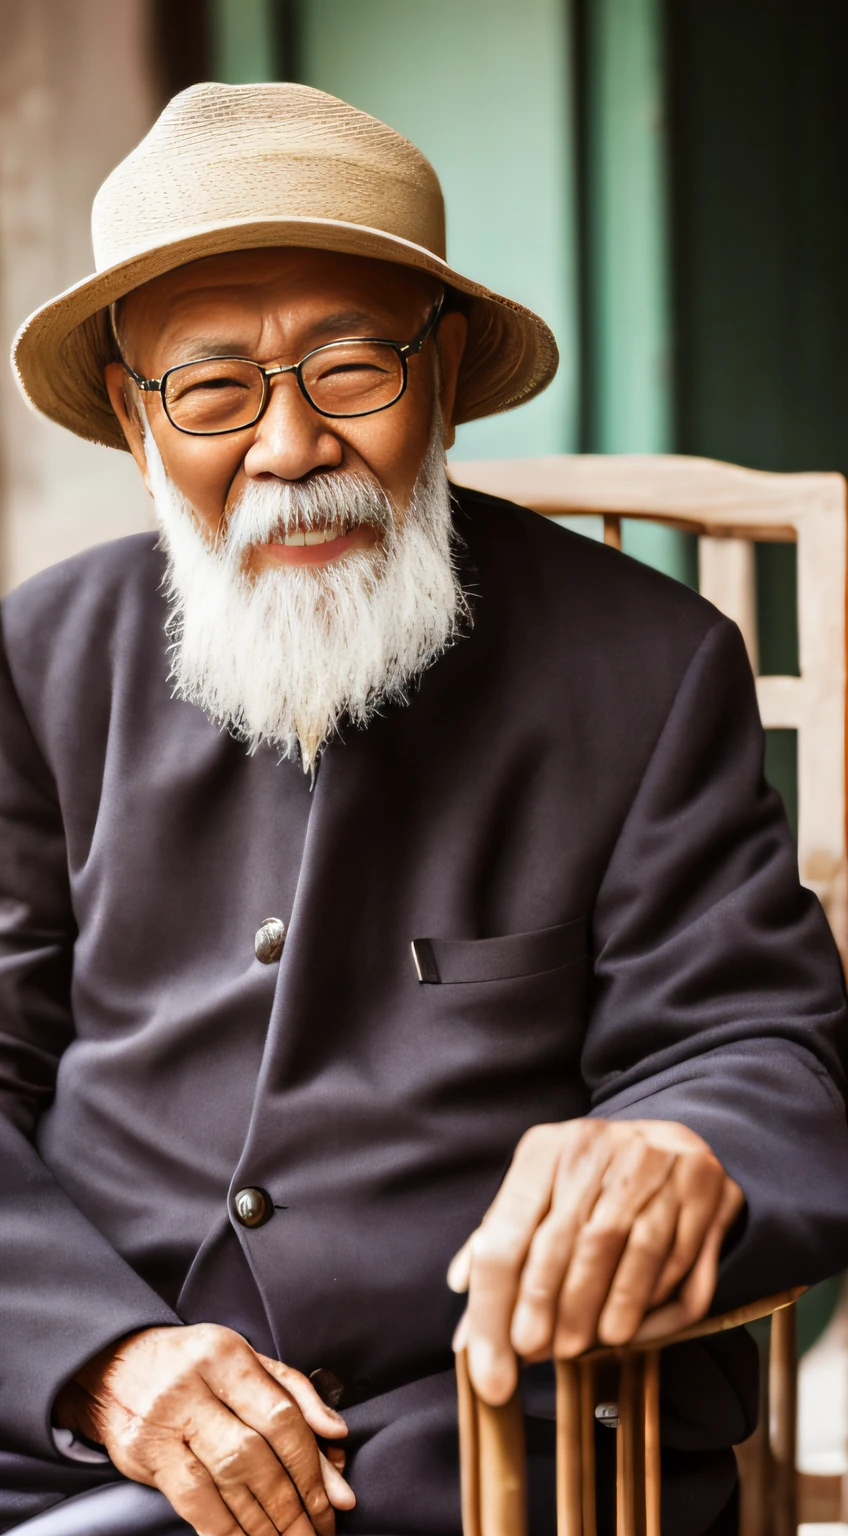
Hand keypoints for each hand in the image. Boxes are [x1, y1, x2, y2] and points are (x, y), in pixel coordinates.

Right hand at [54, 1324, 355, 1535]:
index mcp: (228, 1356)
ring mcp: (166, 1420)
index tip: (335, 1504)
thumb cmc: (196, 1366)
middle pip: (256, 1456)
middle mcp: (195, 1385)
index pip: (281, 1417)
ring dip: (264, 1526)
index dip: (312, 1467)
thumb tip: (337, 1434)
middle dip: (293, 1506)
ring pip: (226, 1482)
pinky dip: (225, 1530)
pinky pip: (193, 1502)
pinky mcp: (144, 1452)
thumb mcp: (246, 1361)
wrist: (116, 1366)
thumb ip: (294, 1393)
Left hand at [448, 1118, 744, 1404]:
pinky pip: (675, 1256)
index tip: (489, 1373)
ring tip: (581, 1347)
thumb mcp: (535, 1193)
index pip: (504, 1238)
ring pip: (623, 1248)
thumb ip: (498, 1243)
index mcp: (545, 1150)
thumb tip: (462, 1306)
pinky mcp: (701, 1187)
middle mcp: (598, 1149)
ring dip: (600, 1308)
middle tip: (535, 1354)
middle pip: (563, 1242)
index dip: (491, 1312)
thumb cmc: (589, 1181)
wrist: (670, 1139)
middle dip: (545, 1309)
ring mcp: (654, 1165)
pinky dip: (651, 1301)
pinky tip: (632, 1328)